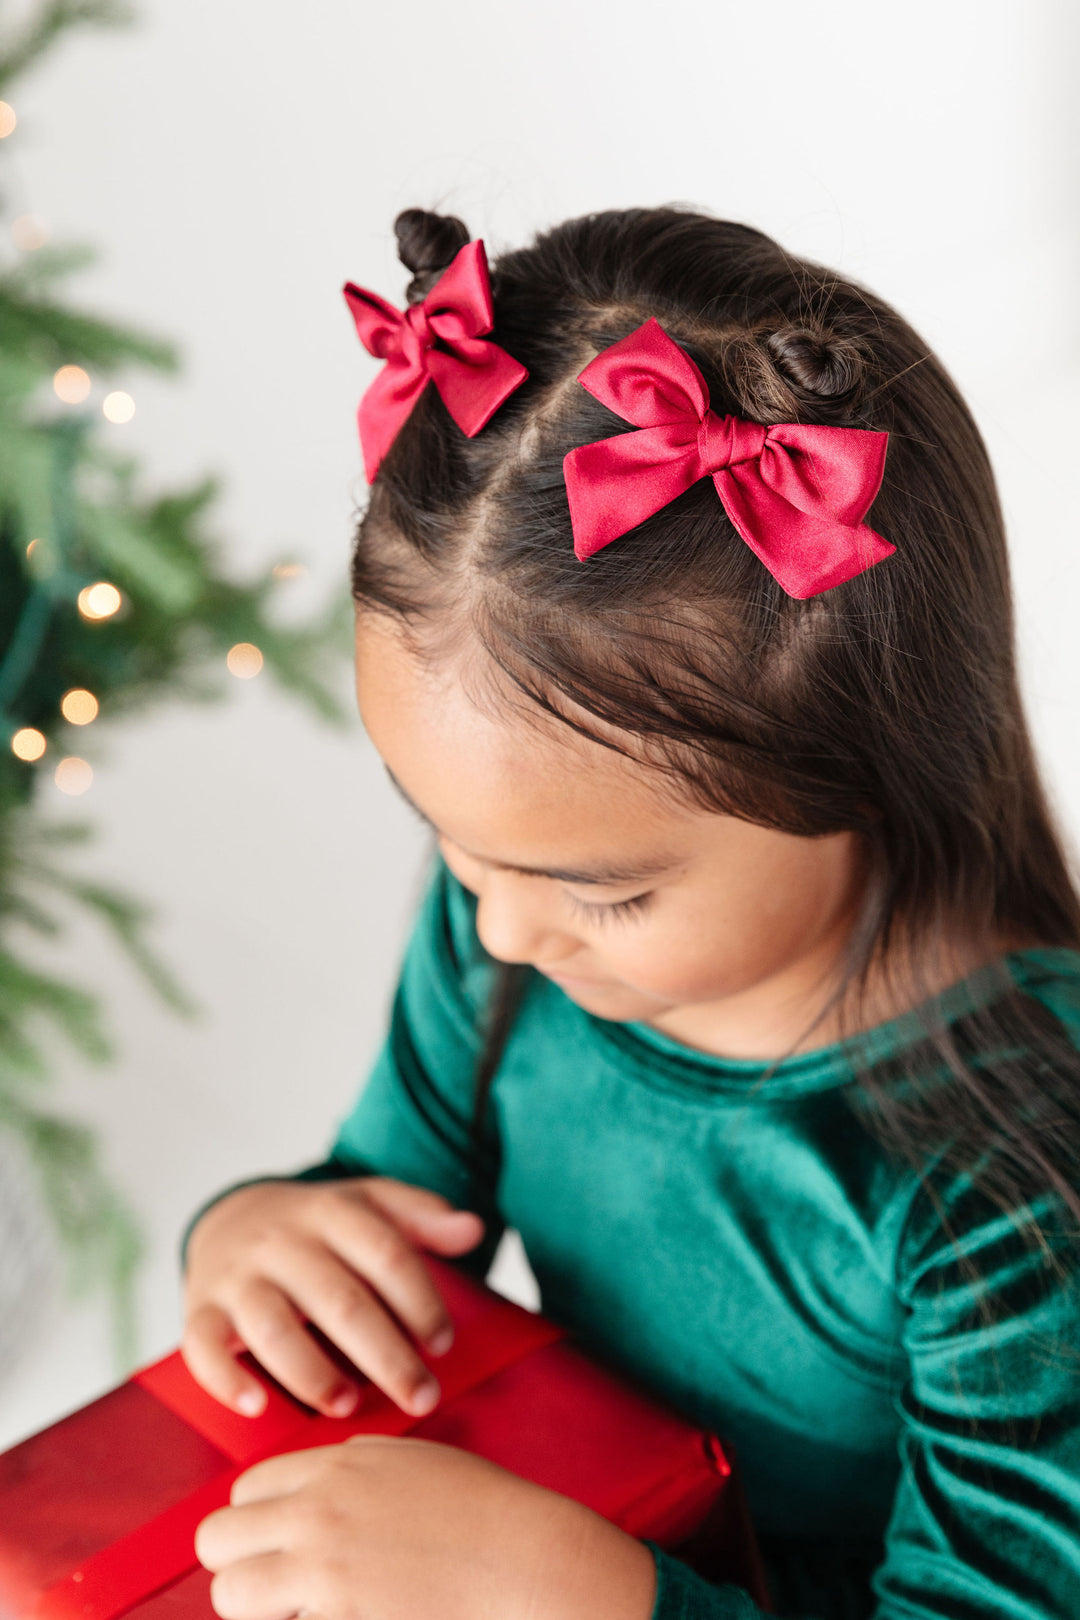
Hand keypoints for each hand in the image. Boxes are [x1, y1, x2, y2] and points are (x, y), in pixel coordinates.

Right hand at [182, 1176, 485, 1420]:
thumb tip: (475, 1229)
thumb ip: (420, 1215)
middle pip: (340, 1301)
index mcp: (331, 1212)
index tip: (444, 1344)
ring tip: (348, 1407)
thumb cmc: (318, 1225)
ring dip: (312, 1373)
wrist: (231, 1216)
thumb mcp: (368, 1204)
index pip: (385, 1254)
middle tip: (421, 1397)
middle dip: (385, 1355)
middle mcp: (282, 1242)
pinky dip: (225, 1380)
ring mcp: (238, 1277)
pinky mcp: (200, 1311)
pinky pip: (202, 1347)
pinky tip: (258, 1408)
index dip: (420, 1301)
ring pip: (274, 1328)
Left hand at [195, 1435, 657, 1619]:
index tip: (284, 1547)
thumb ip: (351, 1471)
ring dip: (259, 1611)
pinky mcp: (336, 1617)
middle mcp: (317, 1510)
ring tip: (306, 1612)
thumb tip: (311, 1488)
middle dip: (240, 1567)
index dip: (259, 1524)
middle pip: (217, 1539)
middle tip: (282, 1589)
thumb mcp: (410, 1464)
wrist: (525, 1559)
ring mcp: (323, 1568)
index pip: (245, 1490)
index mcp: (336, 1466)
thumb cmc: (482, 1514)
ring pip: (230, 1595)